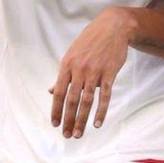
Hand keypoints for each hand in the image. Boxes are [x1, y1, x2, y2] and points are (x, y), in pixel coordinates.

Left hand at [51, 7, 130, 137]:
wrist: (112, 27)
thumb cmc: (90, 41)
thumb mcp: (72, 55)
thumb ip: (63, 75)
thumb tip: (51, 91)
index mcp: (66, 65)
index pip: (58, 93)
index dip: (56, 110)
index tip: (55, 124)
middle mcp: (79, 70)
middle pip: (71, 100)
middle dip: (68, 120)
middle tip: (67, 135)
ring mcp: (94, 72)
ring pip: (86, 101)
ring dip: (82, 119)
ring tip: (79, 133)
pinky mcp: (109, 73)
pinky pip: (104, 96)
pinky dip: (101, 111)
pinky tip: (97, 123)